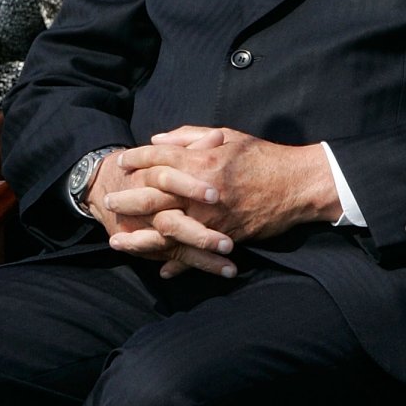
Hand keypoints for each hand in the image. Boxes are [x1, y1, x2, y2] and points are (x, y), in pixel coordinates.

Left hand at [99, 126, 340, 277]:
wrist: (297, 184)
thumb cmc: (261, 156)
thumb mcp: (227, 136)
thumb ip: (190, 136)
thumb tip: (157, 139)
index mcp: (203, 158)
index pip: (160, 157)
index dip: (138, 158)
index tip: (122, 161)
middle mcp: (202, 187)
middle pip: (155, 193)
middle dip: (129, 198)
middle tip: (109, 202)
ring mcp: (213, 215)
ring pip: (169, 228)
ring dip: (141, 237)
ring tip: (119, 241)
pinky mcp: (225, 235)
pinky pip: (196, 252)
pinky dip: (178, 263)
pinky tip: (160, 269)